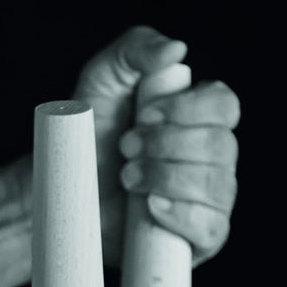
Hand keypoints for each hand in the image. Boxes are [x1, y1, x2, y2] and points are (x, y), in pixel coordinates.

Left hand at [74, 23, 239, 266]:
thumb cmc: (86, 134)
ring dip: (167, 178)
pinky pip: (213, 228)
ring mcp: (209, 198)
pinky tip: (152, 208)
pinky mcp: (199, 237)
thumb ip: (136, 49)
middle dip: (167, 146)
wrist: (62, 192)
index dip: (188, 110)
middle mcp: (212, 155)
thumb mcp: (102, 79)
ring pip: (217, 185)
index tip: (143, 116)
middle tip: (125, 149)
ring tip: (127, 177)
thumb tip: (176, 49)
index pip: (224, 105)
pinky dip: (183, 216)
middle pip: (220, 146)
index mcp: (200, 115)